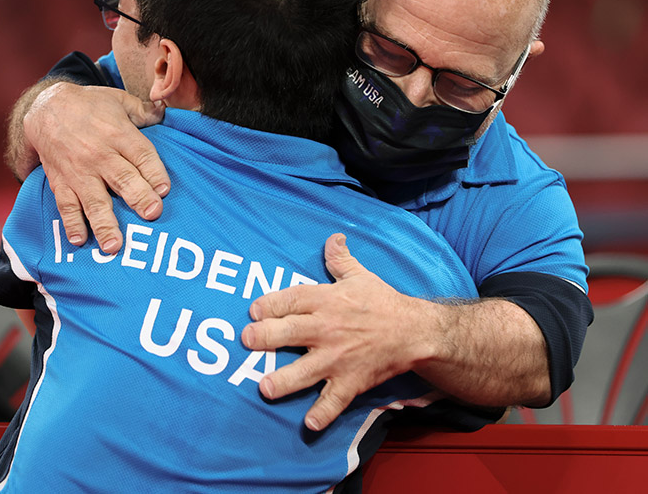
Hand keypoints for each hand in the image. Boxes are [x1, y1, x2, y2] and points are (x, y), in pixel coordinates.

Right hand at [24, 82, 167, 252]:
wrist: (46, 106)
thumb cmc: (89, 104)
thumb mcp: (118, 100)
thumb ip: (143, 111)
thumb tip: (165, 113)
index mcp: (118, 133)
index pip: (142, 154)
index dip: (155, 172)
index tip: (165, 190)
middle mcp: (99, 154)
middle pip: (123, 178)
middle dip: (138, 197)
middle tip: (152, 214)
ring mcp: (79, 170)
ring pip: (94, 199)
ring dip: (105, 223)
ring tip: (114, 245)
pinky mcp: (61, 181)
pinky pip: (66, 204)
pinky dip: (71, 223)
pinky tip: (79, 240)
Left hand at [242, 233, 439, 430]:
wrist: (414, 332)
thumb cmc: (382, 302)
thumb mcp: (360, 275)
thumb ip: (339, 258)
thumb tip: (332, 237)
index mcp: (327, 300)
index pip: (291, 299)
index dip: (270, 304)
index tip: (253, 311)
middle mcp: (327, 329)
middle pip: (290, 332)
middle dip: (266, 337)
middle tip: (247, 340)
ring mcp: (338, 358)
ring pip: (305, 371)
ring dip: (284, 380)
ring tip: (265, 387)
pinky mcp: (351, 381)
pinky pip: (334, 400)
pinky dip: (323, 413)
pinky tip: (309, 424)